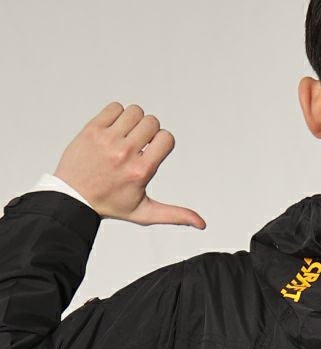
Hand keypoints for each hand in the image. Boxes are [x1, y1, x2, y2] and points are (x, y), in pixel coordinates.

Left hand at [53, 101, 205, 228]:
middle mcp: (125, 153)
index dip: (163, 142)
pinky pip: (114, 108)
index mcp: (141, 171)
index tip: (152, 152)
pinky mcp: (92, 129)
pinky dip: (117, 115)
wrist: (73, 196)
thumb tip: (201, 224)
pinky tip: (113, 131)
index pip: (166, 138)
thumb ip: (175, 215)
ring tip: (126, 136)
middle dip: (150, 131)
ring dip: (134, 121)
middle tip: (139, 145)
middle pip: (152, 122)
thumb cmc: (111, 205)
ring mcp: (107, 139)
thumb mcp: (145, 213)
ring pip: (134, 112)